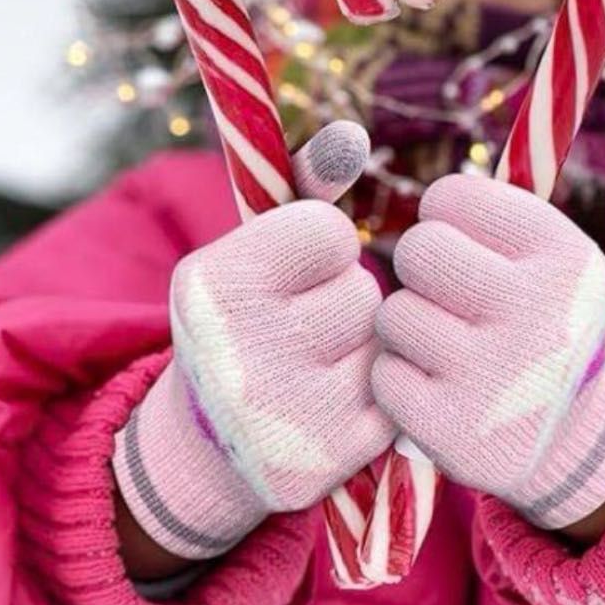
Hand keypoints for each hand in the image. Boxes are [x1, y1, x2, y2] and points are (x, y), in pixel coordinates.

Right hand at [112, 121, 393, 561]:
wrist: (211, 444)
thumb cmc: (246, 322)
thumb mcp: (252, 252)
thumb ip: (303, 189)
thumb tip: (351, 138)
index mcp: (210, 290)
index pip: (328, 233)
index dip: (320, 248)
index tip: (292, 273)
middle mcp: (236, 357)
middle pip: (361, 290)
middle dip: (342, 300)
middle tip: (301, 327)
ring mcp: (280, 420)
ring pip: (382, 341)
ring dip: (364, 344)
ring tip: (317, 362)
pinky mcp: (321, 467)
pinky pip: (394, 395)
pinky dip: (375, 394)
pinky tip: (333, 402)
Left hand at [371, 173, 604, 530]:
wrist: (573, 440)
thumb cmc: (541, 321)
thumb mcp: (549, 257)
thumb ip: (484, 205)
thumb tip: (338, 142)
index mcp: (568, 258)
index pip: (451, 197)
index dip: (445, 220)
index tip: (466, 245)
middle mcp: (542, 314)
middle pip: (418, 250)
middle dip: (422, 270)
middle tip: (451, 296)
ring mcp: (499, 378)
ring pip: (393, 314)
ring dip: (409, 327)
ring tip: (450, 347)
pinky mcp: (456, 432)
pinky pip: (383, 375)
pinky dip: (400, 380)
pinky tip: (438, 388)